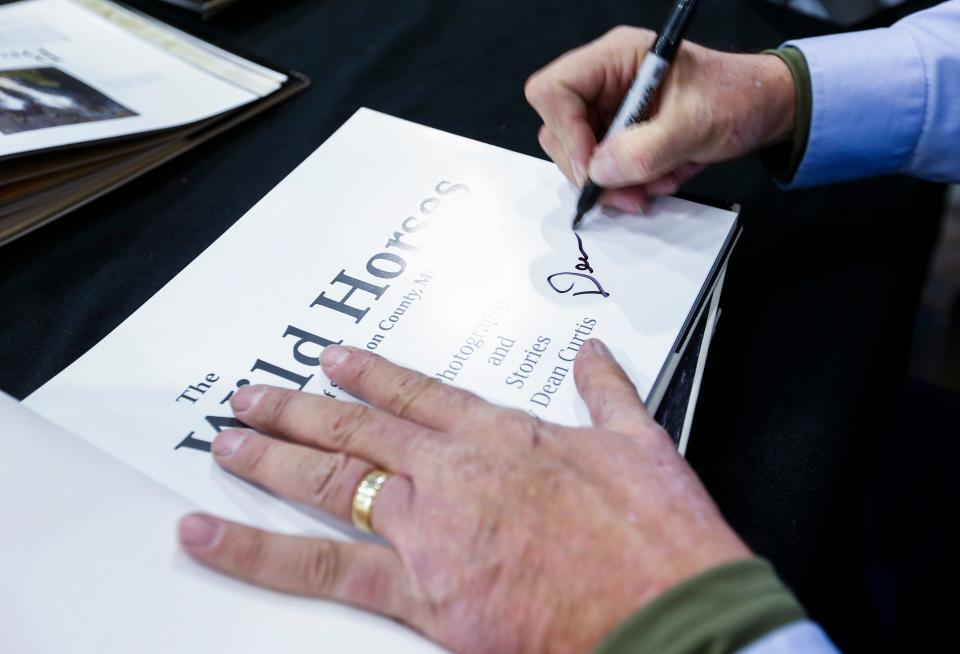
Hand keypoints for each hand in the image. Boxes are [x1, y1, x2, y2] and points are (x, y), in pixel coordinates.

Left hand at [178, 340, 750, 652]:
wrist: (664, 606)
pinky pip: (323, 568)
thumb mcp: (640, 442)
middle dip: (297, 410)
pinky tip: (209, 539)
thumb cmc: (654, 532)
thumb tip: (596, 356)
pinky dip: (258, 553)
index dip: (368, 374)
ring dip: (271, 459)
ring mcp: (428, 527)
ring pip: (330, 480)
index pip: (416, 392)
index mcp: (499, 434)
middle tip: (251, 398)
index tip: (333, 361)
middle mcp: (450, 470)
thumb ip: (606, 393)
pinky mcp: (420, 590)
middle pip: (356, 429)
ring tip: (228, 444)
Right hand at [526, 27, 795, 212]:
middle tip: (626, 193)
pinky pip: (603, 171)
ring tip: (655, 186)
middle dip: (591, 169)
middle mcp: (604, 83)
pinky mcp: (619, 138)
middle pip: (558, 130)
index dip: (564, 131)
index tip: (592, 168)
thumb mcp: (696, 123)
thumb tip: (598, 172)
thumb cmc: (736, 97)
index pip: (554, 90)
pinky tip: (661, 180)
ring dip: (613, 184)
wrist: (763, 111)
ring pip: (579, 158)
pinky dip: (628, 186)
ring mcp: (609, 111)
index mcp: (616, 59)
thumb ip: (646, 150)